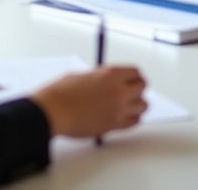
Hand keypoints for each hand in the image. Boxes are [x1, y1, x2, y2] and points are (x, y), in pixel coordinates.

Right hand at [31, 66, 147, 137]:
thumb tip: (106, 83)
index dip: (134, 76)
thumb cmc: (63, 93)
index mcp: (111, 74)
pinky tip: (129, 118)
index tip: (133, 79)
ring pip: (142, 106)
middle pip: (142, 87)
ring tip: (132, 106)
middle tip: (133, 92)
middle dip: (138, 89)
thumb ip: (100, 78)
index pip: (135, 72)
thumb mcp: (84, 76)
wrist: (55, 111)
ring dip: (138, 105)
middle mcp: (118, 89)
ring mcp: (118, 108)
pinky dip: (133, 120)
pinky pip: (134, 122)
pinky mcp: (114, 125)